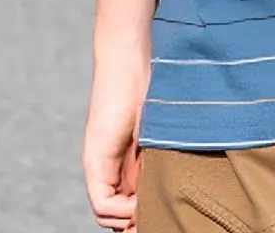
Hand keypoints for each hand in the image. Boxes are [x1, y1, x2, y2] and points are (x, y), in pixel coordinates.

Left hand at [83, 42, 150, 230]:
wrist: (131, 57)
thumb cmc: (153, 81)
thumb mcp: (162, 127)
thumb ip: (161, 152)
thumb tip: (177, 180)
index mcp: (123, 157)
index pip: (126, 201)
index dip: (142, 214)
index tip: (164, 212)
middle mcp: (106, 164)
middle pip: (115, 212)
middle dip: (136, 221)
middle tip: (159, 221)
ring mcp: (98, 162)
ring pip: (106, 212)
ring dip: (128, 219)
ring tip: (150, 210)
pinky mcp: (96, 158)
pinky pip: (102, 202)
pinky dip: (120, 211)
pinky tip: (138, 202)